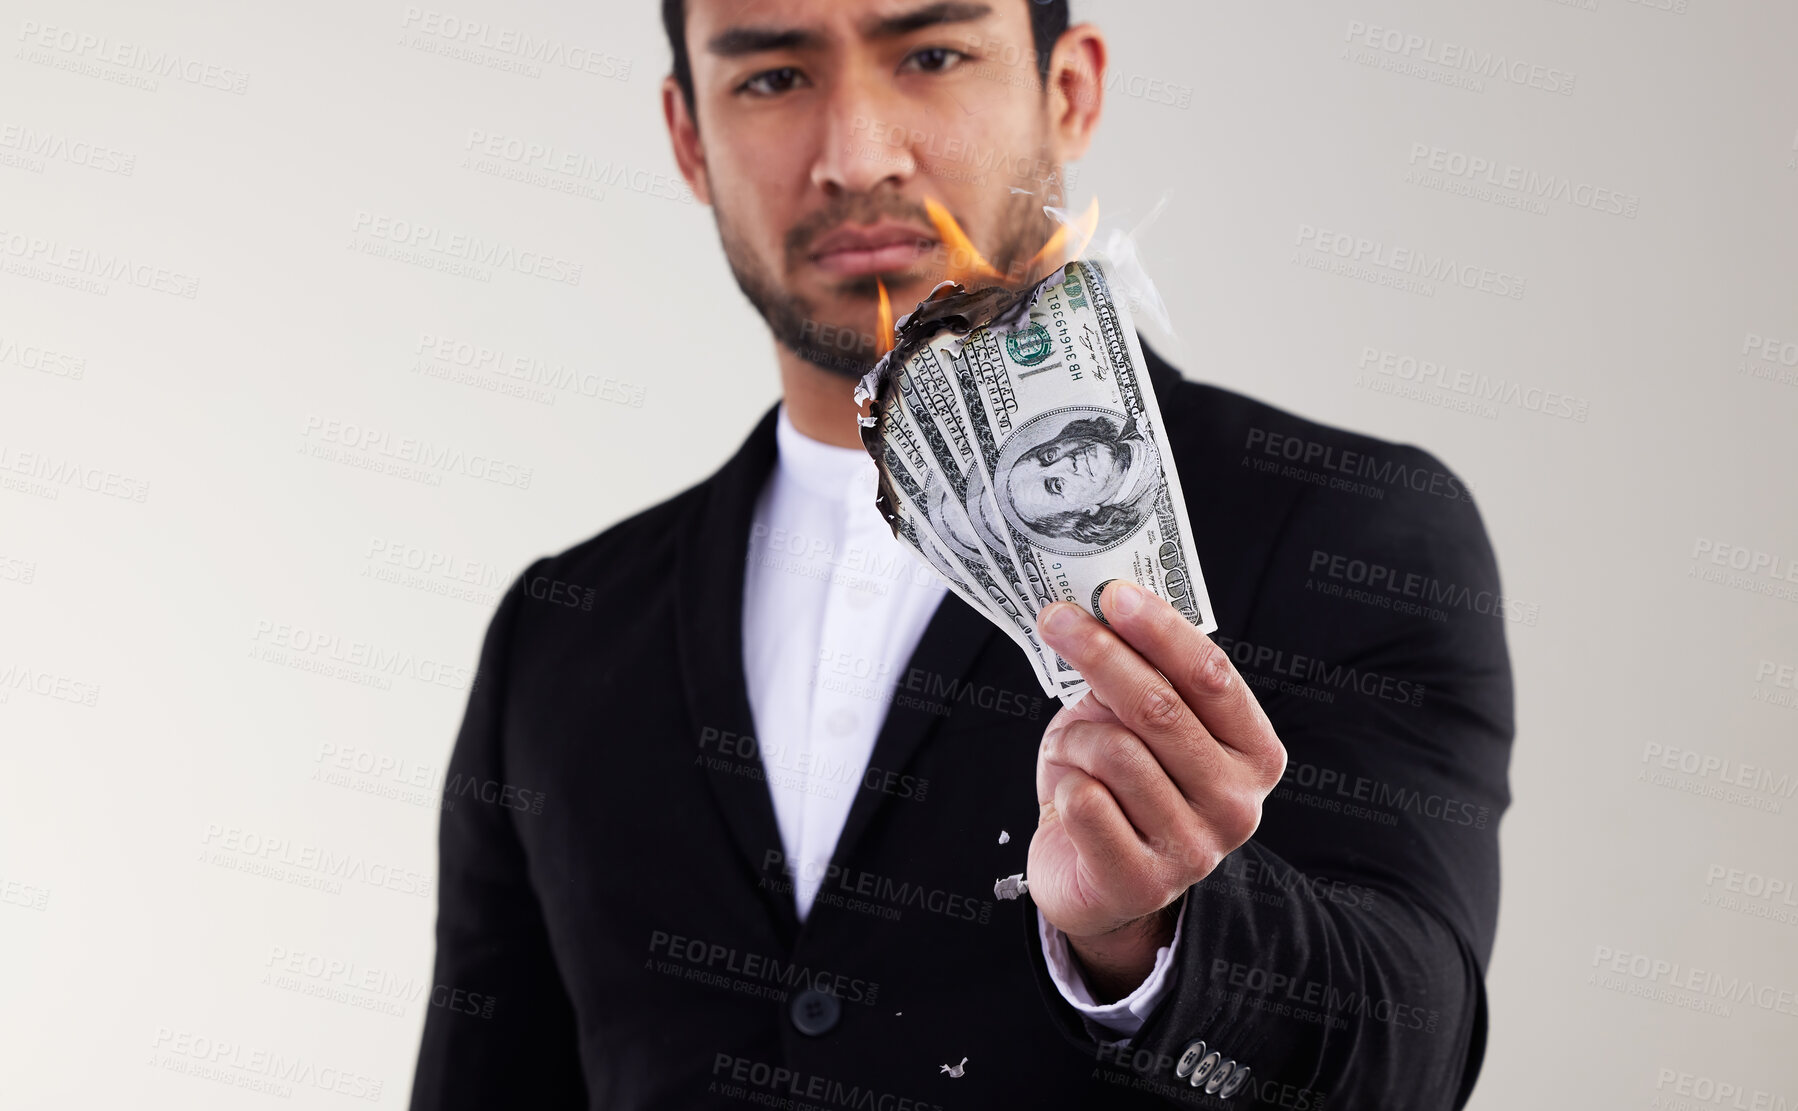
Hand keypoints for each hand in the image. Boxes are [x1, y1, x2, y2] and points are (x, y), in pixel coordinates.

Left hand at [1028, 580, 1286, 1000]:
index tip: (1113, 593)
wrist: (1095, 878)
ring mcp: (1194, 850)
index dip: (1160, 629)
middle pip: (1160, 708)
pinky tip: (1071, 795)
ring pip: (1115, 752)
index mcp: (1254, 754)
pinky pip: (1085, 802)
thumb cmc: (1121, 786)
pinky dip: (1064, 784)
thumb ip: (1146, 674)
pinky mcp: (1141, 881)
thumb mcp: (1141, 723)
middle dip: (1100, 654)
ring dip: (1076, 738)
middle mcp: (1237, 804)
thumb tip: (1109, 606)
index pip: (1212, 676)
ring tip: (1073, 750)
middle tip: (1057, 619)